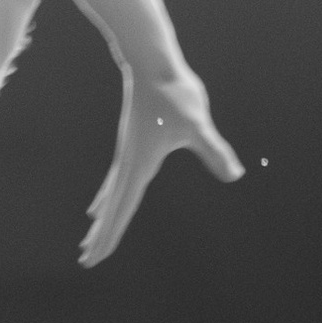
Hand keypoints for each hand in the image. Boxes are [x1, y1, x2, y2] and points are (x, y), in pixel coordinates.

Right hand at [81, 63, 242, 265]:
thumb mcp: (197, 123)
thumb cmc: (173, 92)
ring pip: (110, 195)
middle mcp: (128, 163)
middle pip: (111, 207)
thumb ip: (213, 150)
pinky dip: (106, 199)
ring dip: (101, 219)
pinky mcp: (131, 146)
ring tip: (89, 237)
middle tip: (86, 260)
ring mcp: (127, 154)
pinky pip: (114, 182)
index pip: (122, 208)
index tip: (94, 257)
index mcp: (140, 164)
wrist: (151, 61)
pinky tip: (98, 204)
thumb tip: (235, 175)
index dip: (110, 234)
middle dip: (100, 235)